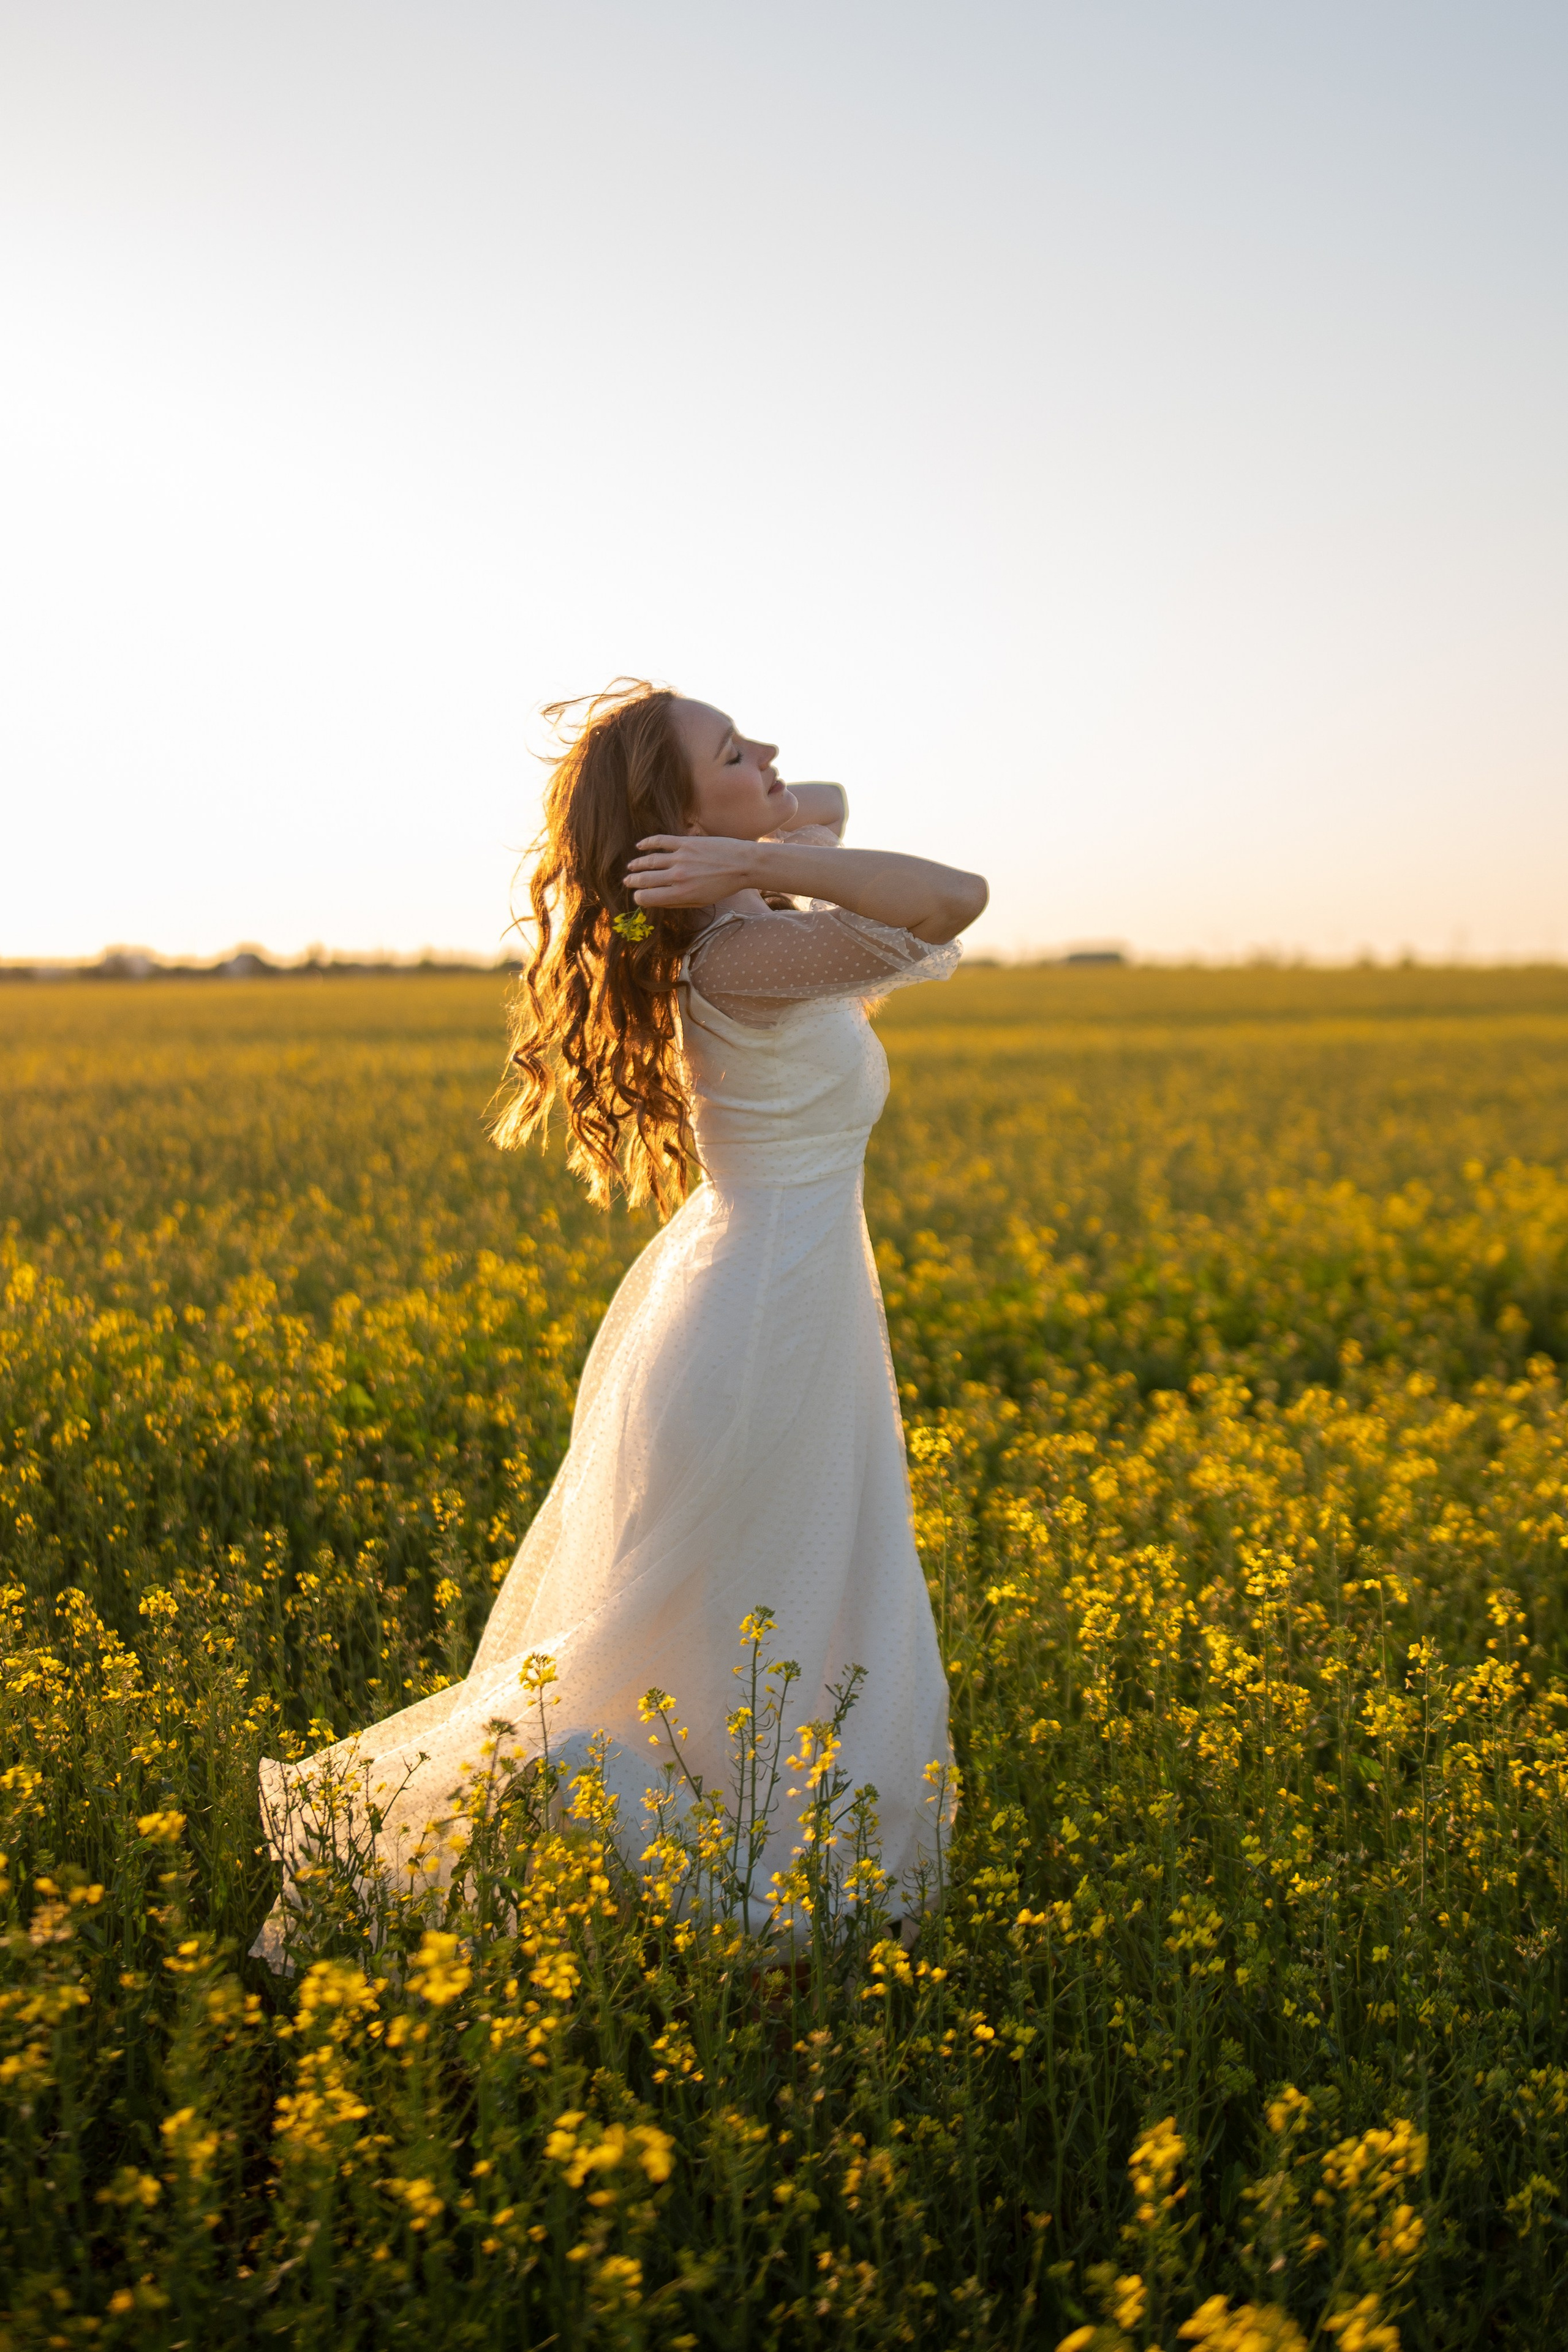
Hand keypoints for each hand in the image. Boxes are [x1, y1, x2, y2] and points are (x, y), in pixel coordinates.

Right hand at [624, 834, 762, 907]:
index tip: (638, 896)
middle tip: (627, 881)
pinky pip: (660, 841)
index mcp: (681, 894)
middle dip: (633, 881)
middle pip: (645, 879)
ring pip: (649, 860)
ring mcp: (680, 857)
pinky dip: (647, 843)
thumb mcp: (702, 901)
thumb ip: (679, 902)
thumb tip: (659, 901)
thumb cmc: (724, 886)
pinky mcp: (685, 842)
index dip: (639, 898)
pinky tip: (640, 846)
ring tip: (631, 866)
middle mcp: (677, 877)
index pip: (649, 897)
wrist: (743, 864)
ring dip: (637, 864)